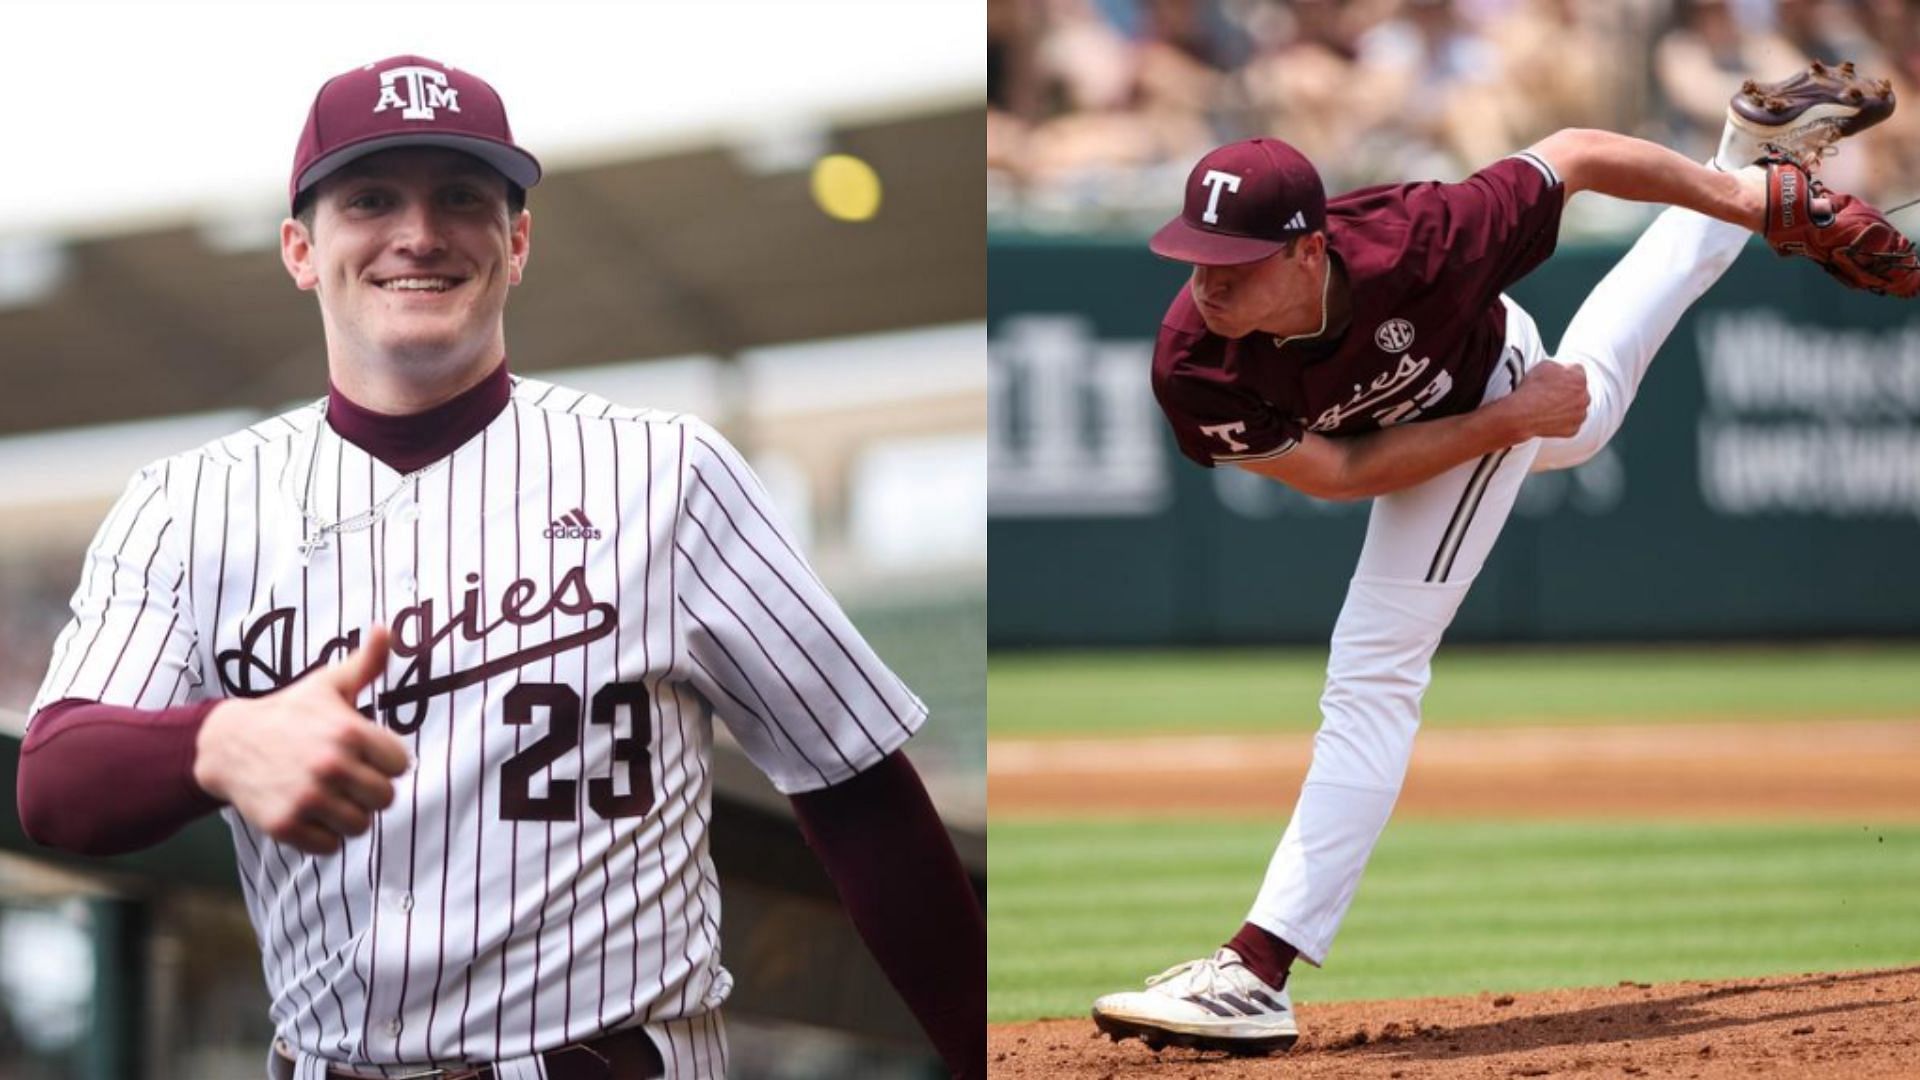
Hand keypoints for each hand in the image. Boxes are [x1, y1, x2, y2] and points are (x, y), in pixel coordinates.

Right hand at [193, 626, 409, 853]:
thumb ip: (366, 663)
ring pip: (360, 825)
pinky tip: (310, 812)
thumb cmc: (289, 712)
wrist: (226, 744)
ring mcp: (306, 798)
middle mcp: (330, 766)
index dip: (386, 760)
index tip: (365, 753)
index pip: (401, 764)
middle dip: (369, 789)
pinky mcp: (285, 825)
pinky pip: (330, 846)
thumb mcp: (328, 684)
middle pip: (385, 798)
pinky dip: (324, 835)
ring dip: (349, 814)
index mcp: (348, 731)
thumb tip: (387, 628)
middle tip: (346, 776)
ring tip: (329, 794)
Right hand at [1505, 359, 1589, 440]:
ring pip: (1577, 408)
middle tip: (1553, 393)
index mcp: (1579, 379)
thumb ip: (1560, 367)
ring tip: (1550, 406)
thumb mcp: (1545, 366)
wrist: (1522, 414)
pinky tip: (1550, 416)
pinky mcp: (1573, 429)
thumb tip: (1562, 370)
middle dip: (1569, 391)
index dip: (1566, 374)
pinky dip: (1563, 420)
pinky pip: (1571, 423)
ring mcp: (1579, 415)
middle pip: (1580, 391)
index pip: (1578, 372)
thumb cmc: (1531, 391)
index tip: (1558, 378)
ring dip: (1568, 406)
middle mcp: (1584, 397)